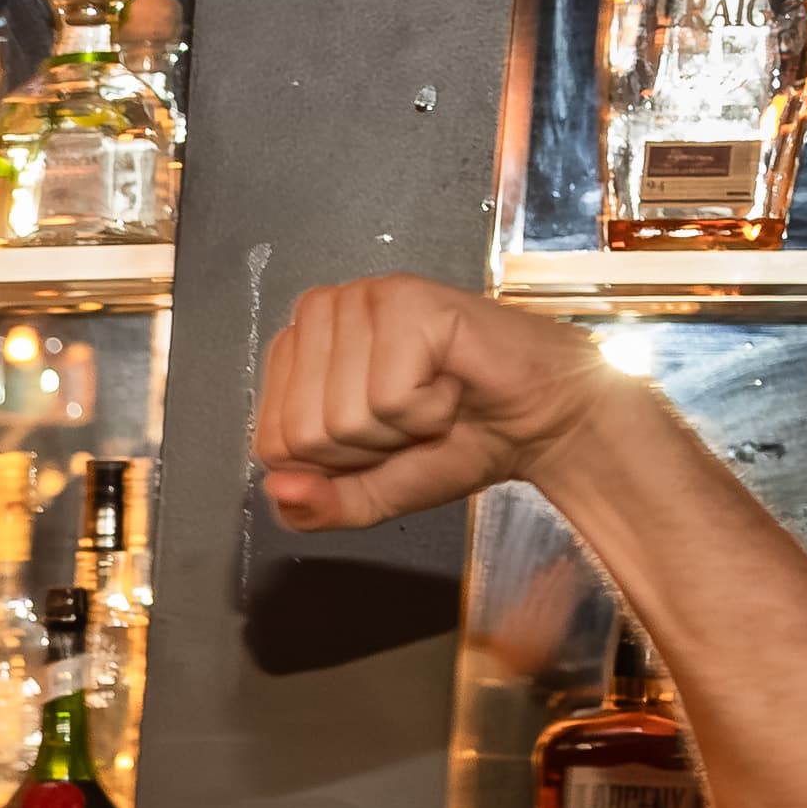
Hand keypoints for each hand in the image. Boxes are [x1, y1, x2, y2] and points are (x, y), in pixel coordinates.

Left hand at [254, 277, 623, 534]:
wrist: (535, 426)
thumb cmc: (455, 441)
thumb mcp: (366, 493)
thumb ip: (314, 506)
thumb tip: (277, 491)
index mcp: (295, 354)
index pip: (271, 446)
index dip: (332, 465)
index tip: (379, 437)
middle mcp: (320, 316)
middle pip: (301, 434)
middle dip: (365, 450)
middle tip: (411, 418)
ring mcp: (360, 301)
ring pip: (340, 418)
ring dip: (399, 429)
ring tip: (433, 397)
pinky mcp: (405, 301)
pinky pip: (387, 398)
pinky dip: (429, 410)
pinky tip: (450, 383)